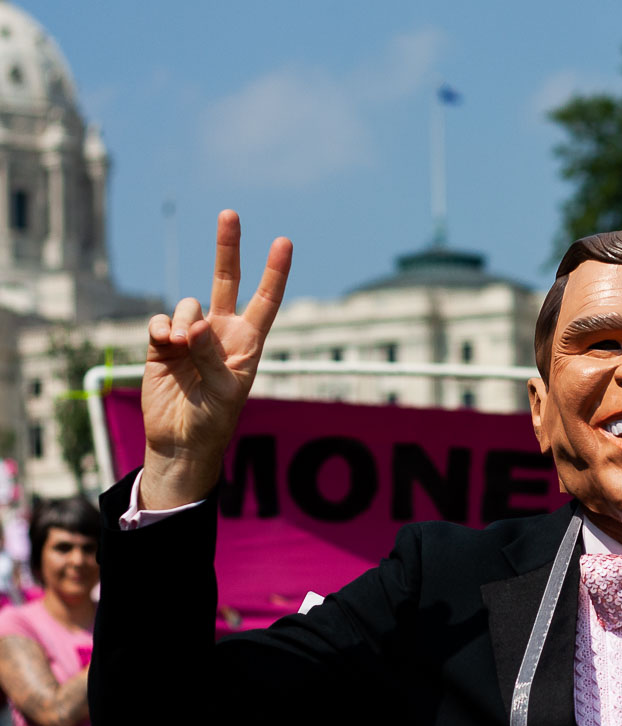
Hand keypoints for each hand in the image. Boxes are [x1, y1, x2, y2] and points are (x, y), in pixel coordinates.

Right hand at [140, 210, 291, 508]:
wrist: (181, 440)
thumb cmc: (213, 419)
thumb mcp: (222, 389)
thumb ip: (210, 353)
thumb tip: (193, 324)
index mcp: (249, 342)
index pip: (266, 300)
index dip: (275, 272)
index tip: (284, 241)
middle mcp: (222, 332)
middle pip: (226, 281)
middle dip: (227, 248)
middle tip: (230, 213)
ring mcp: (192, 336)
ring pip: (188, 304)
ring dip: (185, 320)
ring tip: (183, 346)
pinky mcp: (162, 344)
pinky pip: (161, 321)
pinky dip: (162, 328)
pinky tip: (165, 343)